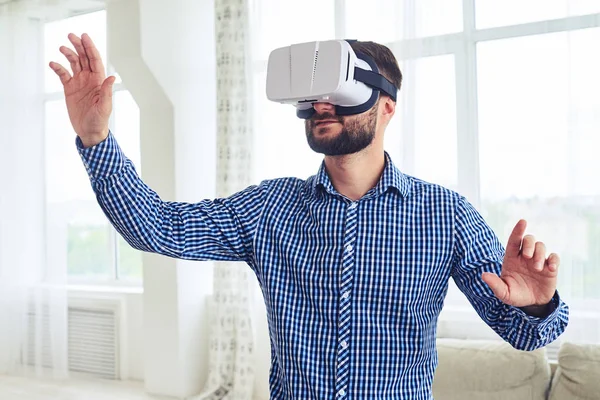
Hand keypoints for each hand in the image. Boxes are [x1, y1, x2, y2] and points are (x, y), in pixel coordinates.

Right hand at [48, 33, 114, 147]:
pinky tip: (53, 64)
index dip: (90, 48)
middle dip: (79, 46)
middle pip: (84, 58)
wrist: (89, 131)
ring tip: (62, 48)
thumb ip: (107, 92)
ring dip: (69, 54)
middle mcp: (89, 79)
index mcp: (99, 81)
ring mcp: (79, 83)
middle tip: (71, 35)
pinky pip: (63, 75)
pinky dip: (58, 68)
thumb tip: (112, 78)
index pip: (95, 60)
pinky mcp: (69, 89)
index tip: (84, 37)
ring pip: (74, 63)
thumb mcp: (105, 107)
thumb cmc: (100, 120)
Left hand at [482, 219, 558, 307]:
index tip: (523, 221)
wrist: (531, 303)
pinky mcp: (550, 268)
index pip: (514, 241)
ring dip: (539, 254)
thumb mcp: (503, 292)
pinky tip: (550, 269)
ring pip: (541, 246)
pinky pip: (554, 257)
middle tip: (527, 256)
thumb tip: (484, 275)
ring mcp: (538, 261)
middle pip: (529, 239)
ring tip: (536, 268)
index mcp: (512, 258)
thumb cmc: (515, 294)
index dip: (517, 231)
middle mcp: (525, 257)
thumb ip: (495, 284)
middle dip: (529, 244)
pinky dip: (554, 260)